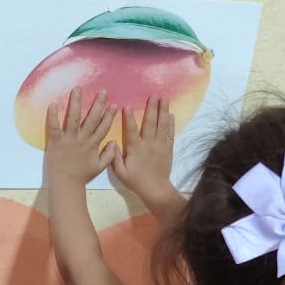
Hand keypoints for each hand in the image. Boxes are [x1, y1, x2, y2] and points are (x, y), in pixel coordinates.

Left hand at [44, 88, 118, 186]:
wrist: (66, 183)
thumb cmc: (82, 175)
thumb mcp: (99, 167)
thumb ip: (109, 155)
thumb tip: (115, 143)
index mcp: (93, 144)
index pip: (103, 127)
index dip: (109, 115)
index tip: (114, 104)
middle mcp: (82, 139)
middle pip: (92, 119)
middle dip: (98, 104)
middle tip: (103, 91)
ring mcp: (69, 139)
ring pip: (74, 118)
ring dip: (76, 103)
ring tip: (77, 89)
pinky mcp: (56, 142)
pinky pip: (54, 127)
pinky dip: (53, 116)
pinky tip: (53, 104)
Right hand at [111, 97, 179, 213]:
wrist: (156, 189)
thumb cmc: (136, 181)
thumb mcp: (120, 173)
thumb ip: (115, 158)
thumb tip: (113, 143)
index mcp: (136, 150)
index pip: (131, 131)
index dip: (129, 119)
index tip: (127, 106)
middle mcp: (149, 145)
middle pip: (151, 123)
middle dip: (152, 108)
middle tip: (154, 95)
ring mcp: (160, 146)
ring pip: (162, 126)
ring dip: (163, 111)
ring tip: (164, 99)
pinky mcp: (168, 149)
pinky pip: (170, 134)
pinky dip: (171, 123)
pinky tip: (170, 114)